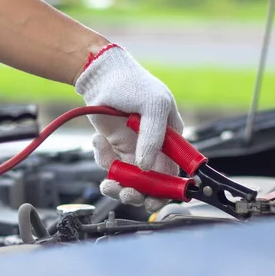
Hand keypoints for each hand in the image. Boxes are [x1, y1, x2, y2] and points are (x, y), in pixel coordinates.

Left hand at [75, 44, 183, 212]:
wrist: (101, 76)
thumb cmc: (133, 84)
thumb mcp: (153, 106)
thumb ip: (154, 137)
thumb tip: (147, 167)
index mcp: (172, 139)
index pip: (175, 172)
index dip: (167, 191)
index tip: (154, 199)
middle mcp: (154, 148)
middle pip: (152, 183)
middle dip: (140, 194)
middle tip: (127, 194)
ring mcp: (134, 149)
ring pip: (130, 180)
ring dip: (119, 186)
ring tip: (109, 183)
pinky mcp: (115, 148)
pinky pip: (110, 166)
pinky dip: (103, 160)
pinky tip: (99, 142)